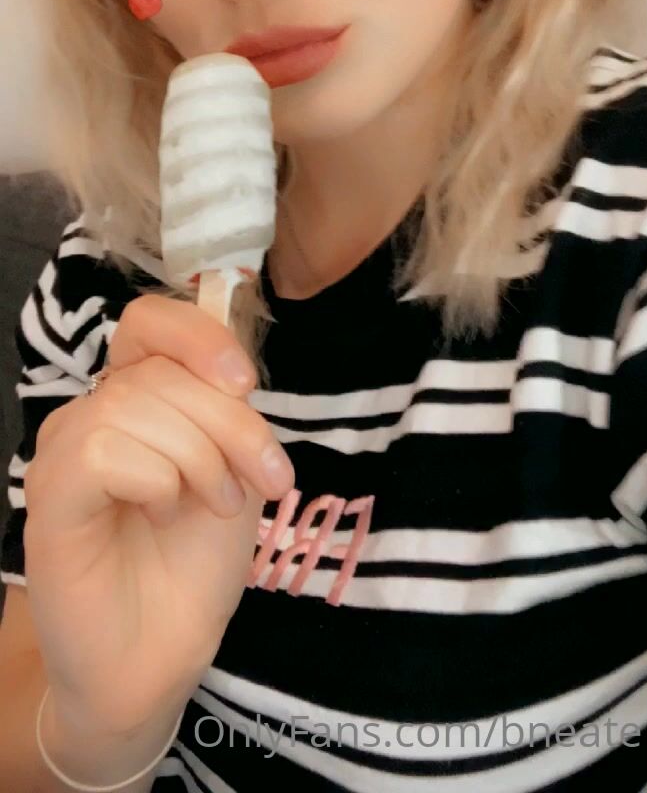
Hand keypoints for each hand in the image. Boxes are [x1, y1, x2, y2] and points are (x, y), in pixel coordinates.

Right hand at [22, 293, 293, 735]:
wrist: (160, 656)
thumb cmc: (193, 565)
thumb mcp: (234, 472)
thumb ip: (226, 413)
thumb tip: (231, 369)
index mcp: (137, 398)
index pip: (149, 322)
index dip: (199, 335)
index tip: (246, 382)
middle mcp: (93, 414)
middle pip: (159, 370)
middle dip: (229, 422)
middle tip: (266, 480)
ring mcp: (65, 452)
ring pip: (132, 404)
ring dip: (199, 457)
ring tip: (216, 506)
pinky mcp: (49, 495)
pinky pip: (102, 449)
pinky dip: (156, 480)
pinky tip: (164, 515)